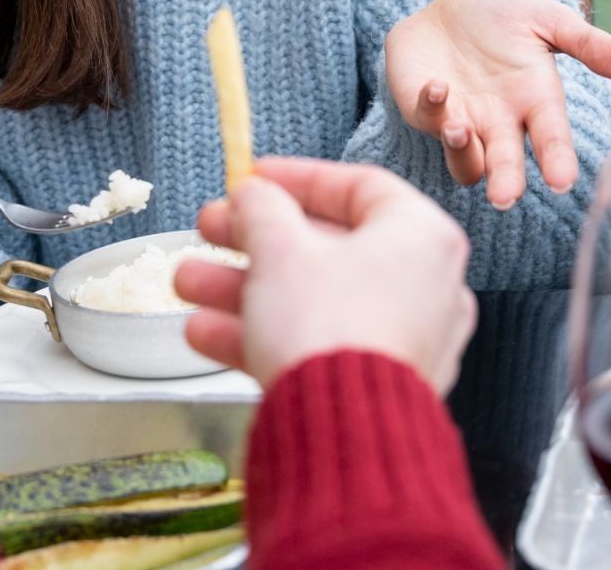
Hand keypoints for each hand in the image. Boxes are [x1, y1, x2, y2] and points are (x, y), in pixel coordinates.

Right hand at [172, 157, 477, 392]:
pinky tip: (204, 334)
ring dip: (244, 288)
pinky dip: (266, 333)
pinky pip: (319, 343)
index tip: (251, 178)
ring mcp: (404, 339)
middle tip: (207, 230)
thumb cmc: (326, 324)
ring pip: (314, 298)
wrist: (346, 433)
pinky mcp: (378, 384)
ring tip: (186, 283)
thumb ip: (261, 209)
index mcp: (420, 235)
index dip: (296, 178)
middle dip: (254, 240)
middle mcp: (424, 285)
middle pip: (327, 246)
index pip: (358, 186)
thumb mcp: (280, 249)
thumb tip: (253, 195)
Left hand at [385, 0, 610, 207]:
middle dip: (505, 180)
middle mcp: (500, 120)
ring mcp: (463, 119)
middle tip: (504, 196)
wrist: (450, 0)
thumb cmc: (503, 13)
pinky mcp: (424, 108)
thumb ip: (586, 42)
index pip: (551, 137)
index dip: (557, 160)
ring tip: (461, 129)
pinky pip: (428, 119)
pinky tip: (439, 86)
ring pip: (465, 161)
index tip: (562, 182)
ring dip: (462, 151)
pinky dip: (433, 107)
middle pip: (505, 163)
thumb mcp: (546, 18)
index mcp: (535, 100)